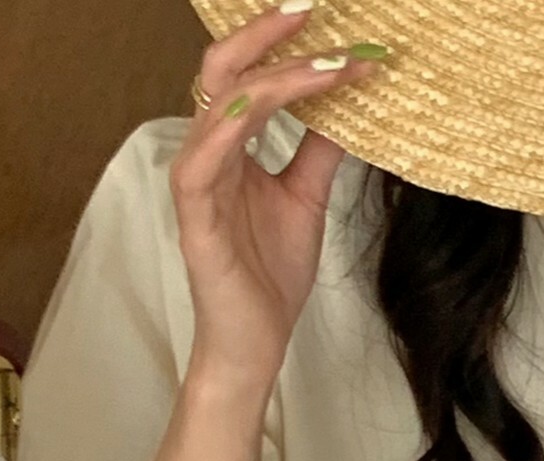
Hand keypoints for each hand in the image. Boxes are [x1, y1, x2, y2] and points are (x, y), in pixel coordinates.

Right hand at [170, 9, 382, 393]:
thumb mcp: (307, 199)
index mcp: (233, 144)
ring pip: (221, 103)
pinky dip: (232, 125)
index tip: (341, 28)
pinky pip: (203, 159)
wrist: (254, 344)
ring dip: (274, 77)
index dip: (290, 46)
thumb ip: (319, 150)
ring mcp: (198, 181)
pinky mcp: (194, 218)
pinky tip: (264, 103)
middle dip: (267, 32)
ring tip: (327, 62)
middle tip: (314, 5)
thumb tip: (348, 100)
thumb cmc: (270, 276)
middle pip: (224, 67)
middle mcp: (210, 151)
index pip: (253, 73)